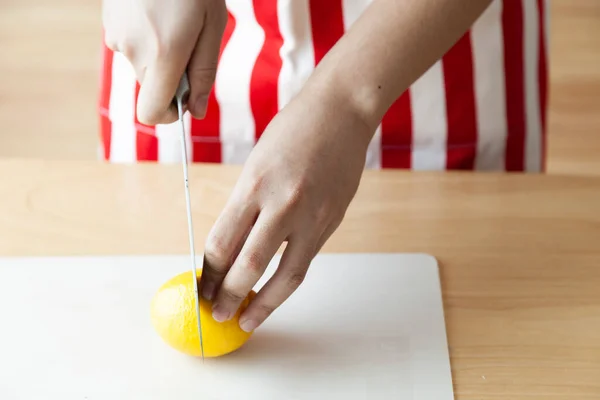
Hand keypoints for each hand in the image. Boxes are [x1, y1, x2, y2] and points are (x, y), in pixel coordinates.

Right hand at [102, 0, 226, 123]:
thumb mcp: (213, 24)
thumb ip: (204, 72)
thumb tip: (197, 111)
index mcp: (163, 54)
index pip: (152, 113)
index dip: (170, 113)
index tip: (186, 96)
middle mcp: (133, 50)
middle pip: (151, 88)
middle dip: (170, 76)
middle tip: (189, 43)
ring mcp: (116, 35)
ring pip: (141, 65)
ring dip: (158, 54)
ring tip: (172, 19)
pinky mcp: (108, 22)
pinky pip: (131, 45)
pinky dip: (145, 37)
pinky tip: (157, 11)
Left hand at [200, 87, 374, 331]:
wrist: (342, 112)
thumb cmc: (293, 131)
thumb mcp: (256, 164)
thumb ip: (245, 207)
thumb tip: (230, 248)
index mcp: (255, 185)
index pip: (222, 244)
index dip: (208, 274)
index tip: (201, 288)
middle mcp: (283, 204)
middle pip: (249, 266)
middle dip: (229, 297)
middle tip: (217, 314)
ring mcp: (313, 215)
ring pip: (286, 275)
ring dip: (263, 304)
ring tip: (247, 321)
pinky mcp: (332, 221)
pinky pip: (305, 259)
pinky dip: (287, 280)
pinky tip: (275, 290)